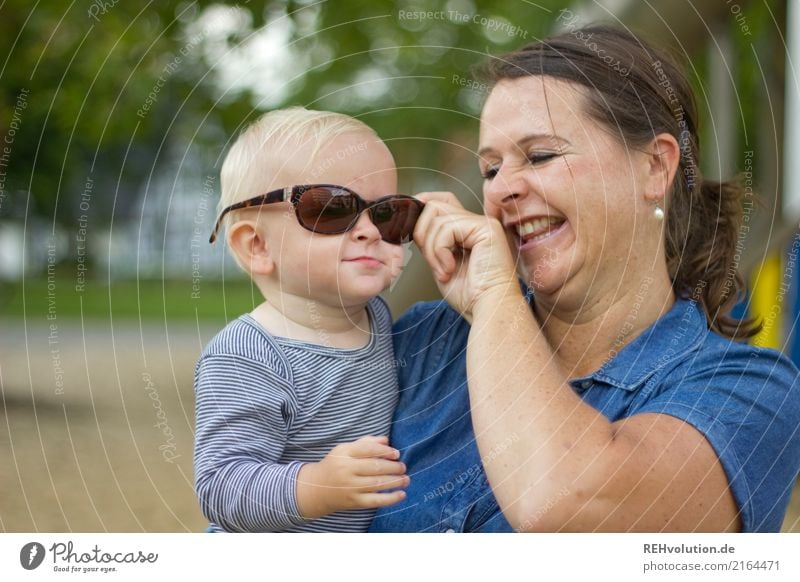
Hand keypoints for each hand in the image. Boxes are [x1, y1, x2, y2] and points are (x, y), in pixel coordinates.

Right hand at [296, 436, 408, 518]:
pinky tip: (402, 494)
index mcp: (345, 453)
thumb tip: (386, 440)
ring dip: (395, 481)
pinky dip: (391, 498)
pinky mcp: (354, 501)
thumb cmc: (336, 465)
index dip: (385, 451)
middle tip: (403, 467)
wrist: (317, 489)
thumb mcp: (346, 449)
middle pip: (375, 467)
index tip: (397, 454)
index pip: (368, 449)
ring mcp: (350, 487)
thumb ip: (366, 443)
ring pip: (377, 484)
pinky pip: (375, 500)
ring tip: (406, 479)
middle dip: (393, 467)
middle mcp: (346, 469)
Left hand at [414, 192, 518, 318]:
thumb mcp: (440, 263)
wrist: (488, 309)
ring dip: (431, 250)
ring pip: (437, 218)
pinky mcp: (486, 229)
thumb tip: (412, 224)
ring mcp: (483, 224)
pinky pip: (447, 228)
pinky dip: (440, 252)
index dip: (422, 208)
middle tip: (431, 261)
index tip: (408, 228)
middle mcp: (478, 222)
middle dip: (422, 233)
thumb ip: (431, 242)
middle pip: (435, 205)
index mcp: (468, 230)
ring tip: (443, 271)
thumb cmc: (469, 295)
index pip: (441, 201)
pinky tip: (450, 269)